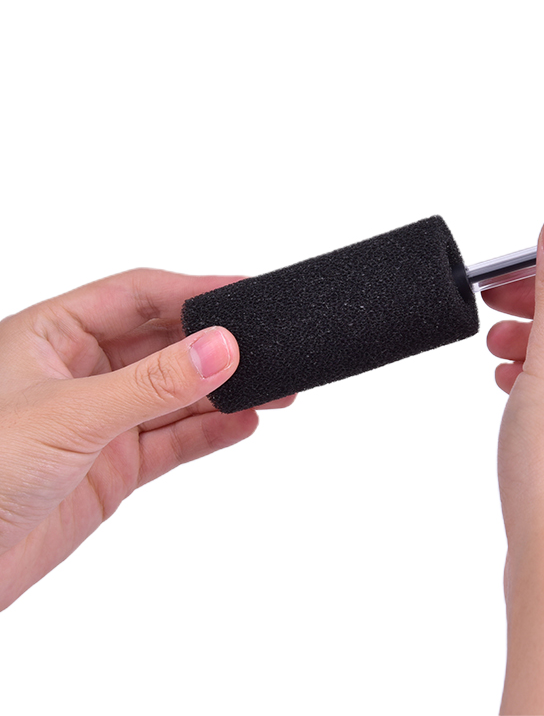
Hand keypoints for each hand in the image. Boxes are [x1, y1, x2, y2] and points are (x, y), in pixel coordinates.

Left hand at [0, 269, 294, 609]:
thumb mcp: (70, 416)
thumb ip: (152, 384)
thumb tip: (220, 348)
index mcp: (51, 336)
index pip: (136, 296)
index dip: (192, 292)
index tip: (244, 294)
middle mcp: (78, 373)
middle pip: (164, 345)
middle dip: (218, 348)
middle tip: (270, 349)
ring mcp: (98, 422)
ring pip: (175, 397)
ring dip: (224, 393)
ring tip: (274, 390)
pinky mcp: (111, 469)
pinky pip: (172, 442)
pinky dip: (210, 434)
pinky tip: (244, 422)